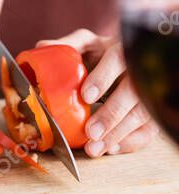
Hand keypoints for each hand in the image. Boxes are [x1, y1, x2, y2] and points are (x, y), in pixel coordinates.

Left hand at [37, 29, 158, 157]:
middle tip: (91, 132)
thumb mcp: (86, 44)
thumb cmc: (102, 54)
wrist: (125, 62)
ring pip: (141, 115)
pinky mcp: (151, 111)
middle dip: (112, 115)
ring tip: (95, 148)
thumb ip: (67, 46)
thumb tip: (42, 48)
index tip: (86, 96)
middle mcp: (139, 71)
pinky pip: (148, 130)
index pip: (117, 60)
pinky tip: (111, 149)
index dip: (103, 78)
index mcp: (121, 50)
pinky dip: (130, 142)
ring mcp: (148, 92)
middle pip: (133, 94)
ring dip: (118, 134)